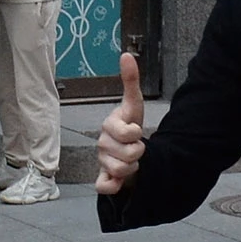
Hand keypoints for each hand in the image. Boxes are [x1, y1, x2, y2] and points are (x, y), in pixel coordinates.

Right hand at [95, 52, 146, 193]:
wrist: (127, 151)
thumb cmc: (129, 127)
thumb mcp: (133, 104)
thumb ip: (130, 81)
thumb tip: (126, 55)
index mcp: (109, 126)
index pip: (128, 132)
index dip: (137, 133)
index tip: (136, 131)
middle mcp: (102, 144)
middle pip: (129, 154)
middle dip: (139, 152)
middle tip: (136, 147)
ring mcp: (100, 162)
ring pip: (121, 170)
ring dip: (132, 167)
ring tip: (130, 160)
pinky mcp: (101, 179)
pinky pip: (104, 186)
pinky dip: (114, 185)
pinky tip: (118, 178)